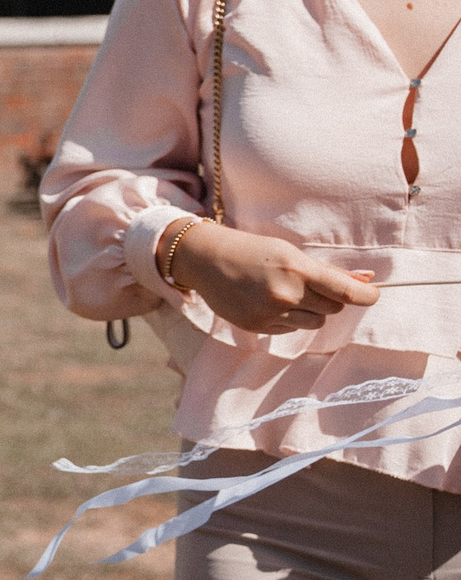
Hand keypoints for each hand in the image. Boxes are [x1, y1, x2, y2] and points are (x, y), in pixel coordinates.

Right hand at [161, 218, 381, 334]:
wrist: (205, 260)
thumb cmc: (252, 250)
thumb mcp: (290, 253)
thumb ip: (329, 271)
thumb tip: (367, 281)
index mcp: (297, 269)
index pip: (348, 292)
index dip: (368, 296)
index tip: (373, 295)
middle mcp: (286, 294)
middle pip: (334, 309)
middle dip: (328, 299)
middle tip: (307, 284)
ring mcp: (271, 313)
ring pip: (315, 323)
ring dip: (309, 311)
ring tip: (284, 293)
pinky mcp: (258, 327)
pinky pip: (290, 329)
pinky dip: (286, 318)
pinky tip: (266, 302)